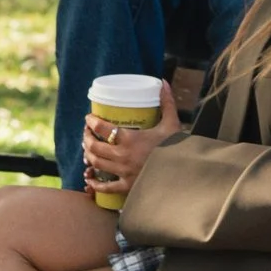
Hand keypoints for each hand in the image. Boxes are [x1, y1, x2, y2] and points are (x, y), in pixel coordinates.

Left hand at [83, 81, 179, 196]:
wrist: (183, 172)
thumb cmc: (176, 147)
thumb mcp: (171, 123)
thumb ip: (167, 103)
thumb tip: (164, 83)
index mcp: (131, 139)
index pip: (103, 128)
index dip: (92, 122)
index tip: (89, 118)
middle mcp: (123, 156)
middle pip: (95, 147)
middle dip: (87, 138)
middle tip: (87, 132)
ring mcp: (124, 172)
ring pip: (97, 163)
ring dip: (88, 155)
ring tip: (88, 149)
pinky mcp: (127, 186)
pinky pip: (106, 187)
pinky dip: (95, 183)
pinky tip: (89, 178)